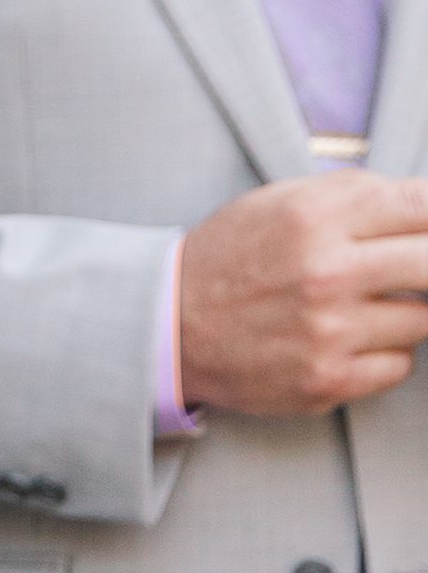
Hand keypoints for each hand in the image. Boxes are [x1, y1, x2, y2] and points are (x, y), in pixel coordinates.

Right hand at [177, 173, 427, 416]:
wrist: (170, 326)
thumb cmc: (231, 259)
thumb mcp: (280, 201)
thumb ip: (353, 193)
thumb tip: (423, 201)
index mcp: (314, 217)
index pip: (422, 203)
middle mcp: (325, 272)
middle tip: (414, 266)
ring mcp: (329, 331)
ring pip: (426, 318)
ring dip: (408, 309)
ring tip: (368, 303)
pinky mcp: (329, 380)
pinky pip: (401, 364)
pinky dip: (386, 352)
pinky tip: (352, 338)